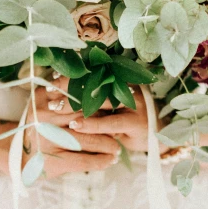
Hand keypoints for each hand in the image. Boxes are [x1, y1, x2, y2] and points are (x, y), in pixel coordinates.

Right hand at [22, 79, 120, 178]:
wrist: (12, 153)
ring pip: (87, 140)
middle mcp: (44, 116)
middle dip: (107, 123)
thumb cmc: (35, 126)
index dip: (100, 102)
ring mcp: (48, 139)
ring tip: (118, 147)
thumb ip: (64, 95)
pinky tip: (110, 160)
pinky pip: (83, 161)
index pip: (79, 97)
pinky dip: (100, 161)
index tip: (115, 105)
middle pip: (85, 117)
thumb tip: (99, 91)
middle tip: (121, 126)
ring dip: (107, 144)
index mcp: (44, 98)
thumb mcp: (43, 104)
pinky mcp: (52, 161)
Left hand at [42, 75, 168, 154]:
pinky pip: (109, 122)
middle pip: (93, 83)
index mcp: (122, 79)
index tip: (52, 78)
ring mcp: (134, 102)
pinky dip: (90, 124)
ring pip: (98, 100)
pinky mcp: (136, 121)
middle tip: (49, 93)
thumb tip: (62, 95)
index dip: (73, 75)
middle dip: (69, 88)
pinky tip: (75, 125)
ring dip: (75, 104)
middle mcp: (128, 86)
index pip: (93, 73)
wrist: (158, 135)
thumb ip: (95, 99)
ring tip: (55, 108)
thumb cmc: (129, 120)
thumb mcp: (113, 107)